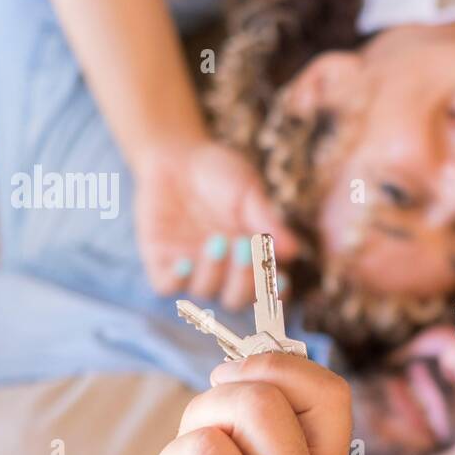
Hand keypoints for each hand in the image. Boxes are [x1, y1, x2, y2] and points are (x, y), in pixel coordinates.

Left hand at [133, 137, 297, 310]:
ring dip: (214, 272)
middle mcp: (222, 270)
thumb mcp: (248, 191)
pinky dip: (177, 280)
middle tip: (245, 248)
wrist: (175, 154)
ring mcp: (190, 267)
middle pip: (235, 300)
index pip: (266, 291)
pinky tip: (185, 262)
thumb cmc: (220, 171)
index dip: (274, 293)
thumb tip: (294, 251)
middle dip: (243, 281)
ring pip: (204, 293)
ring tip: (218, 240)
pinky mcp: (160, 260)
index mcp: (250, 259)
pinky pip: (166, 286)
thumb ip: (267, 221)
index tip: (280, 277)